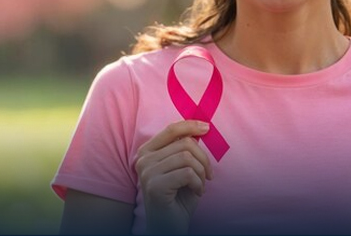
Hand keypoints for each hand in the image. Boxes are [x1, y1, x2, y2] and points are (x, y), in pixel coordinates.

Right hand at [135, 120, 213, 234]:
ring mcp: (147, 172)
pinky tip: (196, 192)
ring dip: (201, 173)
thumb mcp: (182, 168)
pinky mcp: (154, 186)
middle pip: (184, 143)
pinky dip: (198, 183)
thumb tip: (198, 130)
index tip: (206, 128)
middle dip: (203, 159)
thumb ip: (184, 149)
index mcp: (147, 152)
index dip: (190, 125)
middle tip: (208, 175)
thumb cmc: (178, 198)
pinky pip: (187, 173)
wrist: (169, 227)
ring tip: (200, 185)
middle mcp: (143, 159)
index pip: (171, 130)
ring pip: (187, 157)